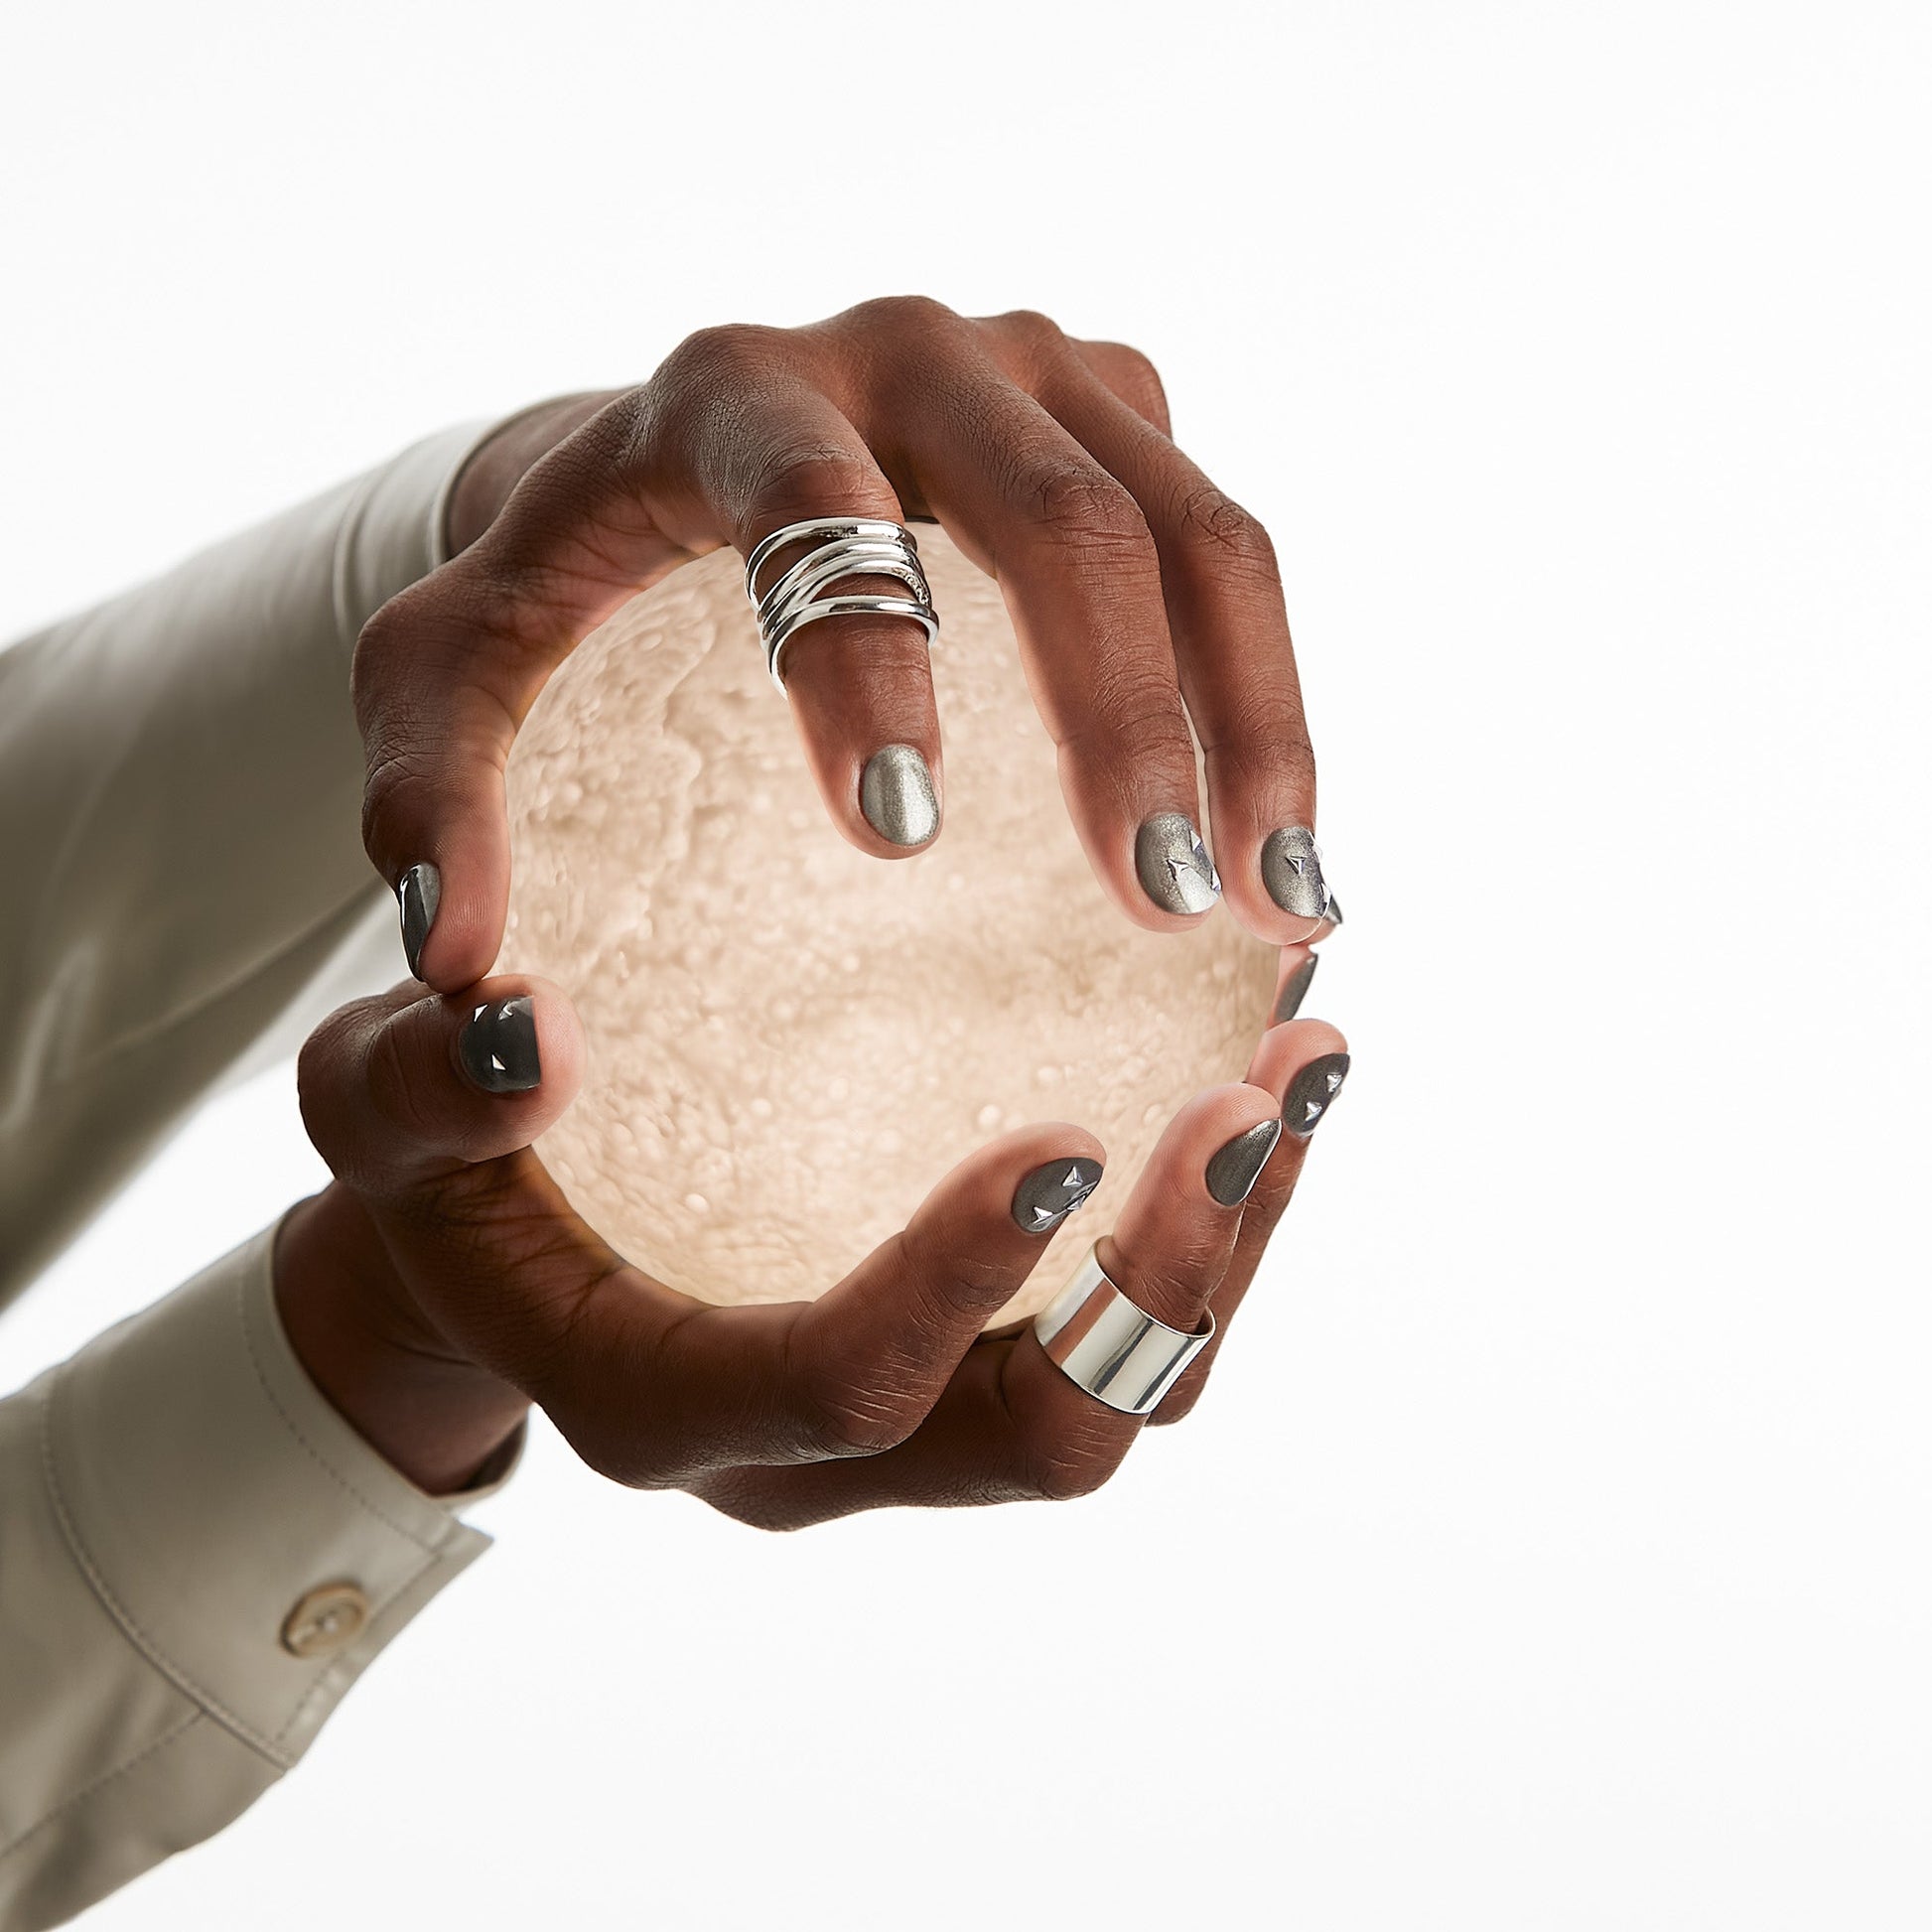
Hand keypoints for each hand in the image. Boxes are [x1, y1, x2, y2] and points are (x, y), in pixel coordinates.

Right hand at [278, 967, 1347, 1519]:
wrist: (500, 1253)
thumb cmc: (442, 1182)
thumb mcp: (378, 1110)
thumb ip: (426, 1086)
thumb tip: (528, 1036)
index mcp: (672, 1402)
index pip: (844, 1388)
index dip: (962, 1287)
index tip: (1073, 1135)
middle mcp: (815, 1451)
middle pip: (1044, 1435)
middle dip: (1172, 1287)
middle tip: (1262, 1099)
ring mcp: (910, 1420)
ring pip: (1120, 1394)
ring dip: (1232, 1246)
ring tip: (1308, 1065)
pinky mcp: (971, 1360)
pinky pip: (1124, 1329)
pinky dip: (1210, 1217)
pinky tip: (1258, 1069)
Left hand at [356, 298, 1338, 994]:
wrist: (679, 460)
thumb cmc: (568, 583)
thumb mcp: (455, 676)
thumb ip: (429, 798)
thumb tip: (460, 958)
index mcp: (734, 389)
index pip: (816, 500)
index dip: (868, 657)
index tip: (900, 844)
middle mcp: (913, 353)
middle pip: (1066, 519)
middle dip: (1123, 723)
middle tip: (1153, 909)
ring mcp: (1045, 373)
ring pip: (1203, 534)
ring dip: (1252, 730)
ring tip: (1271, 913)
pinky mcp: (1125, 417)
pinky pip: (1236, 560)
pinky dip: (1273, 710)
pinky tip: (1286, 861)